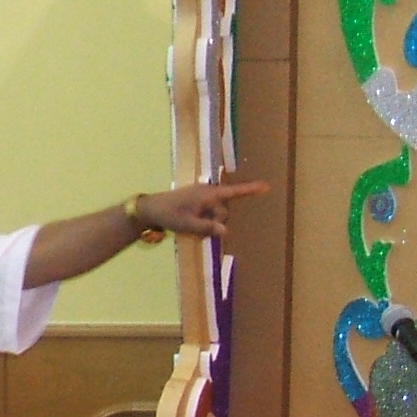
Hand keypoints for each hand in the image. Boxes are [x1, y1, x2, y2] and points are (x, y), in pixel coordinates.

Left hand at [135, 180, 269, 241]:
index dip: (250, 190)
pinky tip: (189, 225)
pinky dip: (202, 221)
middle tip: (196, 228)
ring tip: (189, 226)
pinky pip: (207, 214)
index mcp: (208, 194)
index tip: (266, 186)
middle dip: (215, 222)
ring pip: (215, 215)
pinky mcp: (196, 202)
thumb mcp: (187, 224)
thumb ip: (207, 227)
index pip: (234, 192)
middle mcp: (208, 193)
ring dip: (207, 223)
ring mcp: (202, 197)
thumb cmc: (168, 214)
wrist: (149, 209)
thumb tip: (226, 230)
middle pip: (223, 211)